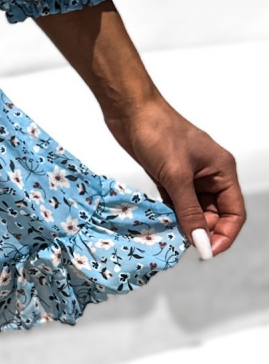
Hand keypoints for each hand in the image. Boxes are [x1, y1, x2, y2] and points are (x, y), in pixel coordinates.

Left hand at [105, 97, 245, 256]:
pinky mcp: (170, 177)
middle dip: (202, 231)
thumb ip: (189, 211)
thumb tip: (201, 243)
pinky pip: (177, 204)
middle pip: (215, 214)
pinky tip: (160, 225)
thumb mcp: (176, 176)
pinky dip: (171, 215)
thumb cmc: (158, 133)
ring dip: (185, 225)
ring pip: (194, 211)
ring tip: (170, 237)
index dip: (224, 235)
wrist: (130, 110)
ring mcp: (189, 176)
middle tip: (183, 245)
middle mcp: (210, 175)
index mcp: (222, 170)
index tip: (206, 252)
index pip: (234, 212)